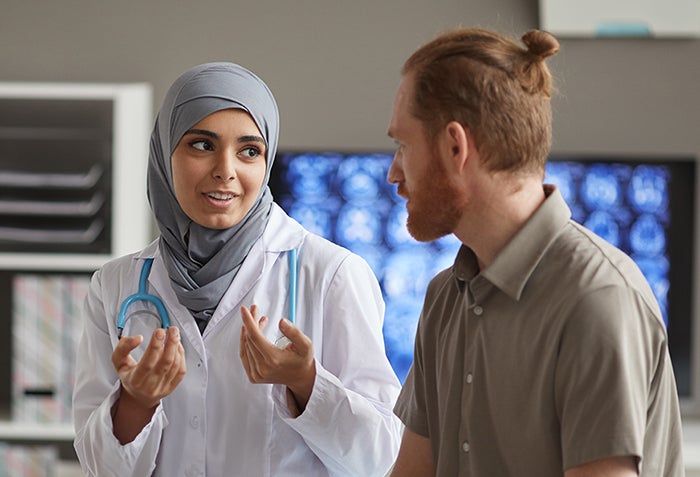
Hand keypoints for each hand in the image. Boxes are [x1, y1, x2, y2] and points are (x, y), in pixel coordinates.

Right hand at [111, 326, 185, 442]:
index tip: (159, 331)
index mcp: (135, 380)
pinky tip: (178, 346)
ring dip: (177, 347)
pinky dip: (181, 356)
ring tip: (174, 335)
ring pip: (175, 365)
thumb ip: (123, 347)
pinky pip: (181, 371)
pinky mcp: (172, 387)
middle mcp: (150, 386)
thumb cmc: (129, 376)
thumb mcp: (119, 362)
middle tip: (172, 329)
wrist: (138, 395)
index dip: (155, 345)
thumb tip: (138, 338)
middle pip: (165, 362)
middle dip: (171, 343)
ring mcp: (162, 388)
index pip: (148, 362)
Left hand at [239, 305, 315, 412]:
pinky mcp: (253, 376)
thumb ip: (294, 332)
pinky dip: (245, 342)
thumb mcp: (305, 344)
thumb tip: (281, 321)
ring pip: (246, 346)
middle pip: (250, 339)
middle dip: (251, 322)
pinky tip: (249, 332)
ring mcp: (256, 374)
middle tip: (255, 309)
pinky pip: (245, 355)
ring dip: (249, 331)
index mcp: (274, 360)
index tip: (244, 309)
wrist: (301, 378)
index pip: (255, 337)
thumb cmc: (303, 360)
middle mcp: (262, 369)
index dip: (249, 321)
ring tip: (259, 320)